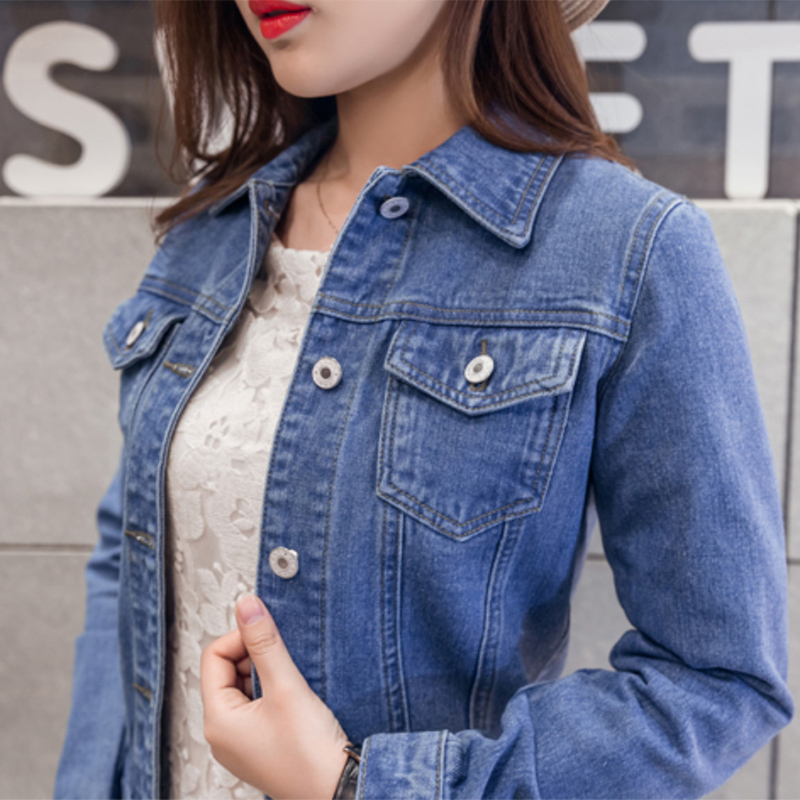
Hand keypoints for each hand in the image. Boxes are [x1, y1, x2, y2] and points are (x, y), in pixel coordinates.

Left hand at [200, 593, 350, 798]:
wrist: (339, 791)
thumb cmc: (310, 752)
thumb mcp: (286, 686)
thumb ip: (264, 642)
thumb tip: (246, 605)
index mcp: (217, 721)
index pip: (213, 656)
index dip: (240, 638)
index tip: (269, 634)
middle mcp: (221, 735)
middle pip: (224, 671)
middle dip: (252, 655)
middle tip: (282, 657)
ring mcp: (239, 743)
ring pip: (241, 687)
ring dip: (263, 672)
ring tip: (290, 679)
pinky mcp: (258, 747)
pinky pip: (253, 705)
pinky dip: (270, 691)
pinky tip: (292, 696)